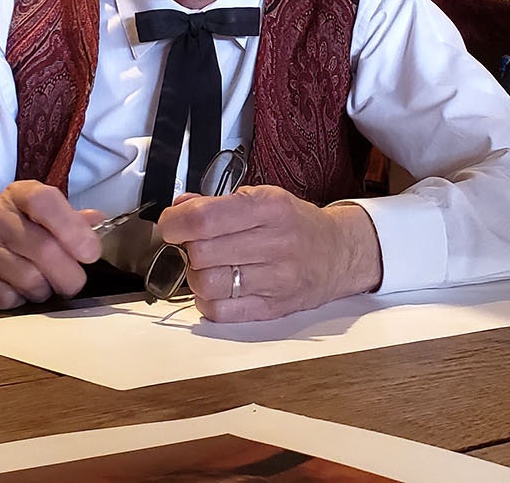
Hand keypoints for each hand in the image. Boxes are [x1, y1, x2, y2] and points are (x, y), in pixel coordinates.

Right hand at [0, 180, 103, 313]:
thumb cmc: (19, 244)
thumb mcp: (47, 226)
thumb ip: (73, 223)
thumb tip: (97, 220)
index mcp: (19, 194)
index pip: (45, 201)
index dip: (72, 229)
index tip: (90, 254)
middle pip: (44, 247)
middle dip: (68, 275)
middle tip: (72, 284)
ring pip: (28, 278)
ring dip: (42, 291)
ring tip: (38, 287)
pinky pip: (6, 297)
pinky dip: (18, 302)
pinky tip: (14, 293)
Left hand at [156, 186, 382, 322]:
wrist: (338, 254)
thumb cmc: (297, 224)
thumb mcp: (264, 197)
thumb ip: (218, 203)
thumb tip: (180, 208)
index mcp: (270, 209)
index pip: (206, 218)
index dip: (176, 223)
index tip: (171, 224)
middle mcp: (274, 244)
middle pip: (202, 252)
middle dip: (187, 247)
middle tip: (193, 243)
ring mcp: (275, 280)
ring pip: (208, 284)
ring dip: (196, 275)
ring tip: (206, 266)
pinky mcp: (272, 309)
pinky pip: (220, 312)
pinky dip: (207, 301)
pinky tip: (217, 288)